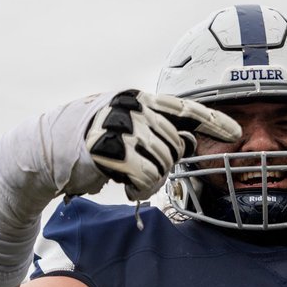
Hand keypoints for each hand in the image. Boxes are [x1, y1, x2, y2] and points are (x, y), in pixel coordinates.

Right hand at [86, 90, 240, 199]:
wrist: (49, 151)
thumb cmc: (93, 141)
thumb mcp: (129, 128)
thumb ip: (159, 131)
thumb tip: (191, 141)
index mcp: (140, 98)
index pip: (186, 109)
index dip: (213, 121)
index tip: (236, 132)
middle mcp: (134, 107)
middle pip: (176, 145)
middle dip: (165, 165)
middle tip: (142, 172)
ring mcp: (122, 126)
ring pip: (164, 163)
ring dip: (151, 179)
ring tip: (130, 178)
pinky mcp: (111, 149)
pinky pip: (147, 176)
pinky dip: (141, 188)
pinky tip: (125, 186)